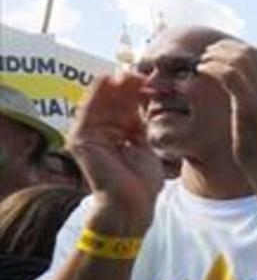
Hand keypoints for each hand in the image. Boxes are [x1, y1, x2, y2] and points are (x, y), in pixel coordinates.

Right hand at [68, 73, 163, 233]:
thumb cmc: (141, 181)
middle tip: (143, 75)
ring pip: (100, 101)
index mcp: (115, 133)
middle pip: (112, 101)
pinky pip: (88, 109)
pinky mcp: (81, 138)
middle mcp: (100, 131)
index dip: (136, 92)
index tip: (152, 81)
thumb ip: (139, 123)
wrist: (133, 204)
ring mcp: (88, 135)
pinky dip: (100, 93)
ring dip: (116, 86)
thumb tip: (144, 97)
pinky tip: (111, 80)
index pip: (123, 106)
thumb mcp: (144, 145)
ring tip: (131, 75)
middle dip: (127, 86)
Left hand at [196, 39, 256, 208]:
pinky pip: (228, 74)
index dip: (236, 48)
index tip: (219, 53)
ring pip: (237, 60)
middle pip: (249, 52)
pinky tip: (201, 71)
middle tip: (206, 54)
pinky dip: (212, 67)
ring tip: (202, 63)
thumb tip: (243, 78)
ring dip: (216, 56)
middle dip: (224, 48)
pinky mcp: (248, 105)